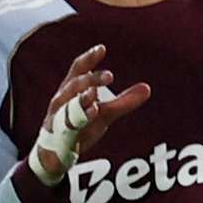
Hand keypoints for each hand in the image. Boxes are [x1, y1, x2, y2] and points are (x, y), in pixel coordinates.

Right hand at [30, 45, 151, 183]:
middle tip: (110, 76)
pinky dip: (79, 118)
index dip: (89, 58)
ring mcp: (58, 116)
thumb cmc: (79, 126)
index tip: (102, 48)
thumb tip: (147, 88)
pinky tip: (93, 112)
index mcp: (71, 89)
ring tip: (94, 93)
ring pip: (67, 103)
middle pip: (75, 84)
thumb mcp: (105, 113)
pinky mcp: (60, 133)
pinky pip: (67, 124)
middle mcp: (62, 99)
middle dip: (91, 79)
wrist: (55, 154)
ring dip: (82, 97)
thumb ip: (124, 102)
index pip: (78, 69)